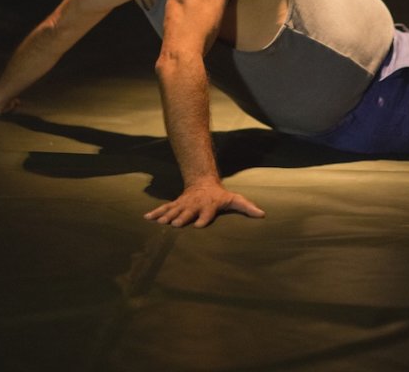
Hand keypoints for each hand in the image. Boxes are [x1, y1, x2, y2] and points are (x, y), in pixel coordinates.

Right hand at [144, 179, 265, 227]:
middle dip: (182, 218)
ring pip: (174, 211)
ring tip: (159, 223)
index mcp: (208, 206)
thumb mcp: (234, 200)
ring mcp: (183, 205)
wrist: (203, 183)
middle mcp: (194, 205)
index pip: (207, 213)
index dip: (204, 218)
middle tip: (176, 225)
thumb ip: (247, 207)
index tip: (199, 225)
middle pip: (188, 212)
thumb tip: (263, 214)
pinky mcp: (175, 205)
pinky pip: (164, 209)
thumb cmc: (219, 196)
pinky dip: (155, 213)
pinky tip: (146, 218)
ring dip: (166, 217)